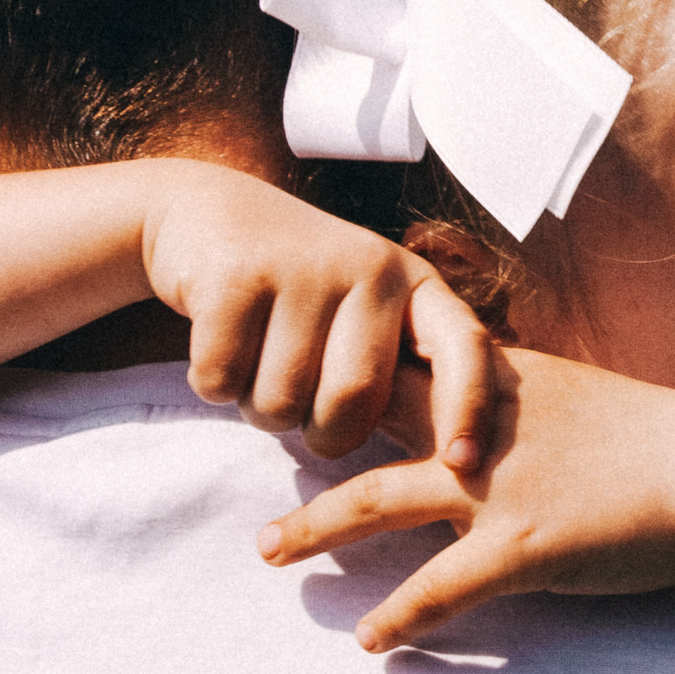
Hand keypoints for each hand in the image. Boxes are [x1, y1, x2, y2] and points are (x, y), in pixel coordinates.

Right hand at [139, 162, 495, 466]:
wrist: (207, 210)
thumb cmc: (300, 289)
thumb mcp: (365, 309)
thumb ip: (399, 364)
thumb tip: (445, 457)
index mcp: (413, 282)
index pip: (463, 347)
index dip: (467, 408)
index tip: (460, 463)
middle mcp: (368, 266)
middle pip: (354, 400)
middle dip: (322, 434)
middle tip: (303, 408)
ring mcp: (300, 265)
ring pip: (280, 403)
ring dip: (258, 409)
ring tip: (258, 363)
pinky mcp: (233, 276)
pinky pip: (222, 380)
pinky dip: (213, 384)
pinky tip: (219, 341)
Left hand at [256, 350, 674, 649]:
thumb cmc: (654, 442)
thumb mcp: (572, 396)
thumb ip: (509, 400)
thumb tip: (462, 411)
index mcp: (492, 383)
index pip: (394, 369)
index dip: (332, 377)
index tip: (278, 387)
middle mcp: (480, 427)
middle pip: (362, 430)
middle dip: (297, 451)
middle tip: (252, 466)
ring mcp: (498, 486)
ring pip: (380, 503)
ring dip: (317, 528)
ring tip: (270, 553)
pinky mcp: (524, 544)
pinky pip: (442, 586)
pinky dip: (399, 614)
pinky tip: (370, 640)